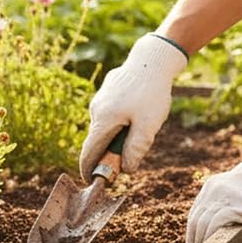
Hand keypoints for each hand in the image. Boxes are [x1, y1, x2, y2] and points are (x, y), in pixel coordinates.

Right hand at [78, 34, 187, 176]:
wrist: (153, 59)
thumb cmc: (151, 93)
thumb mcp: (148, 126)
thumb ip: (135, 150)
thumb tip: (125, 170)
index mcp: (102, 121)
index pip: (88, 154)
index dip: (90, 171)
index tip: (97, 183)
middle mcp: (96, 110)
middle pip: (98, 141)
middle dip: (111, 153)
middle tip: (133, 154)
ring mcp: (100, 99)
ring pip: (107, 127)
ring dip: (119, 134)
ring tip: (143, 124)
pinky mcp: (108, 91)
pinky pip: (112, 113)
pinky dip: (122, 120)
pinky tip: (140, 110)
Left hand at [185, 128, 241, 242]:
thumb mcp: (240, 180)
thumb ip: (228, 191)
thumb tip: (224, 205)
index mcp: (214, 184)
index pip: (196, 211)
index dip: (193, 228)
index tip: (195, 240)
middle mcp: (215, 189)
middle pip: (196, 219)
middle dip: (194, 237)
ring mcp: (225, 197)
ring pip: (203, 223)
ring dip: (201, 240)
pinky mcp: (236, 207)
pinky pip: (215, 225)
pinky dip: (211, 237)